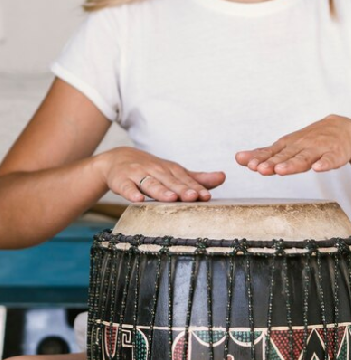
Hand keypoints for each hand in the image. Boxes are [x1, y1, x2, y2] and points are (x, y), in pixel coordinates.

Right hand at [93, 147, 225, 202]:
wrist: (118, 159)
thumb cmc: (153, 170)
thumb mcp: (175, 172)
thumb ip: (198, 178)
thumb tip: (223, 177)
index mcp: (171, 170)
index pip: (185, 180)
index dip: (196, 188)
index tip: (207, 196)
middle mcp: (156, 170)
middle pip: (170, 182)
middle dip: (182, 189)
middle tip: (193, 197)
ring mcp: (138, 175)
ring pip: (151, 184)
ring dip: (161, 191)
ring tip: (171, 198)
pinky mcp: (122, 181)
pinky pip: (127, 187)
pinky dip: (132, 193)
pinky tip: (138, 200)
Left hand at [235, 115, 350, 175]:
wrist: (342, 129)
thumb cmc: (310, 141)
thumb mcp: (287, 146)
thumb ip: (265, 154)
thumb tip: (239, 158)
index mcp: (288, 146)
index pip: (272, 153)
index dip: (260, 159)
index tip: (249, 164)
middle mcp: (301, 146)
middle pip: (285, 156)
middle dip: (272, 163)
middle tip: (260, 169)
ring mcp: (318, 150)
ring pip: (304, 158)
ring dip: (292, 164)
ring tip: (282, 170)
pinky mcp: (335, 154)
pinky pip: (330, 160)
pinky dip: (325, 164)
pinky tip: (318, 168)